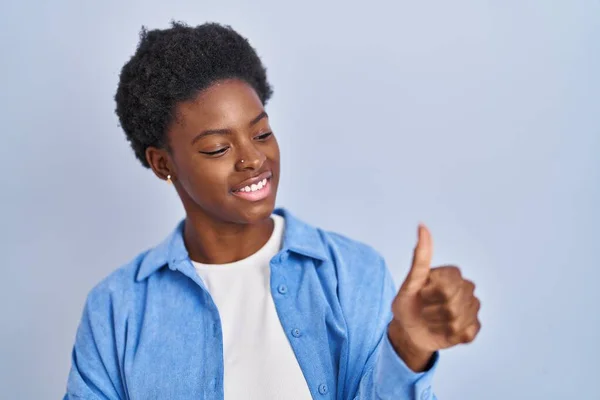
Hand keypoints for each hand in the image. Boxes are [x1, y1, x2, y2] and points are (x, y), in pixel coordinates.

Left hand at [388, 224, 480, 371]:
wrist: (409, 330)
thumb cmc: (408, 303)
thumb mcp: (410, 282)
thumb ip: (420, 257)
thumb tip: (422, 226)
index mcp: (452, 274)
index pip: (446, 285)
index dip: (428, 294)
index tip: (420, 293)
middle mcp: (467, 288)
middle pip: (452, 304)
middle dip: (431, 310)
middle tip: (424, 310)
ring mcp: (472, 308)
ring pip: (457, 320)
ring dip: (437, 324)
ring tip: (431, 320)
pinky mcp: (473, 328)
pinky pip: (465, 333)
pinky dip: (448, 336)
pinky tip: (442, 331)